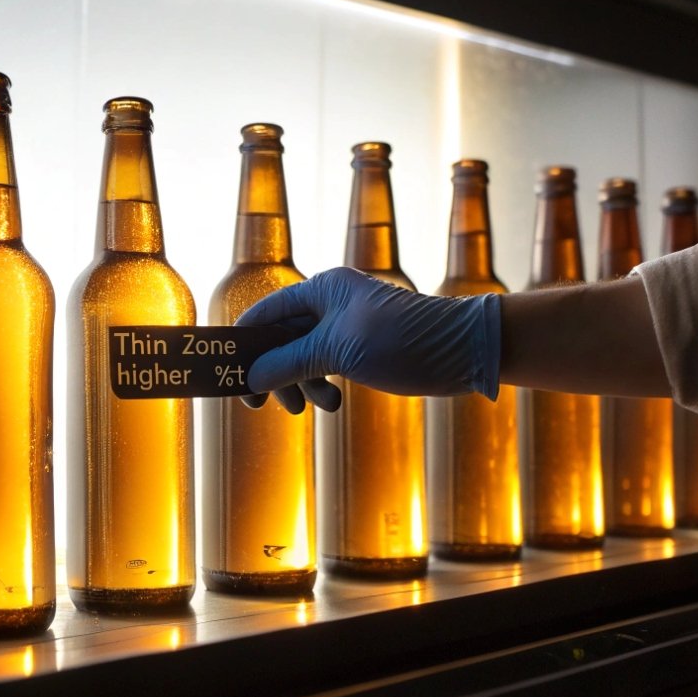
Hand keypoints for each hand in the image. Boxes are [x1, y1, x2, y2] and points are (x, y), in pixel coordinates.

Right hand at [235, 267, 500, 412]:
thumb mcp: (339, 350)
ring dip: (302, 383)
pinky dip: (323, 384)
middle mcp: (329, 303)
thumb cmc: (405, 340)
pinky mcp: (360, 348)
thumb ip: (290, 362)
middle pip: (280, 338)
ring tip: (319, 404)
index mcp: (321, 289)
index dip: (244, 345)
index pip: (264, 313)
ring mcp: (345, 326)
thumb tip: (251, 378)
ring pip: (302, 357)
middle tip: (265, 407)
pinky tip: (335, 401)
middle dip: (274, 371)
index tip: (231, 378)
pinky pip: (325, 365)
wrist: (466, 352)